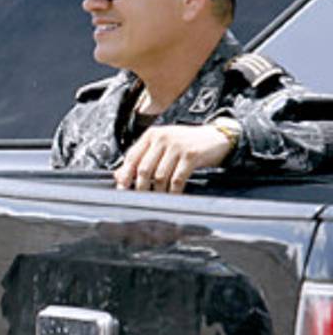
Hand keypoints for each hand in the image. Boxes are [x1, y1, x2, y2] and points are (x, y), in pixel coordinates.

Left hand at [114, 124, 234, 192]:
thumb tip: (119, 177)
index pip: (132, 157)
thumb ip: (141, 159)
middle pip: (144, 169)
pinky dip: (173, 191)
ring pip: (160, 176)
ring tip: (158, 199)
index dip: (125, 175)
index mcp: (151, 135)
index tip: (122, 189)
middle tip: (140, 199)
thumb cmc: (184, 145)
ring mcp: (177, 146)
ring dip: (158, 191)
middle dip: (140, 187)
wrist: (215, 138)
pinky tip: (173, 196)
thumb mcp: (161, 147)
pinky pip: (177, 179)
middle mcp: (162, 138)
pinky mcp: (191, 155)